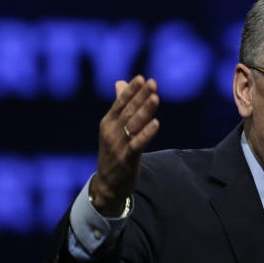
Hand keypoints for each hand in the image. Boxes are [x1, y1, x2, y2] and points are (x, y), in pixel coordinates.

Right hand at [90, 75, 159, 215]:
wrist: (108, 184)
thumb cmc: (114, 152)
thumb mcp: (113, 128)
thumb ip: (119, 105)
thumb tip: (121, 82)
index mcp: (108, 122)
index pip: (120, 103)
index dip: (131, 91)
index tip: (142, 78)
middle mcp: (111, 132)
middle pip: (128, 111)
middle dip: (141, 97)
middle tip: (152, 83)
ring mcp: (118, 146)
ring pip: (133, 125)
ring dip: (145, 111)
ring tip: (155, 97)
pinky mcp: (126, 159)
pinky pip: (137, 145)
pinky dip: (146, 134)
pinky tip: (156, 123)